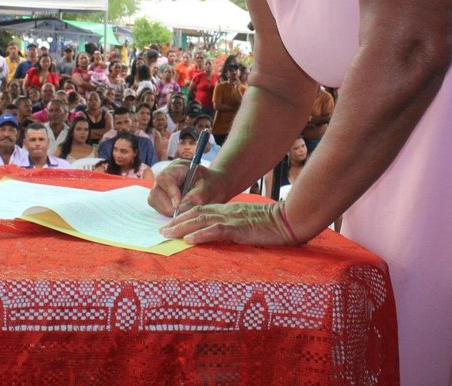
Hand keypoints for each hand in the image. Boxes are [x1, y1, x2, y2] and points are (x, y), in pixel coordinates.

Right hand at [147, 160, 229, 216]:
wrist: (214, 187)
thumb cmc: (213, 185)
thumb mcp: (211, 188)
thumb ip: (198, 195)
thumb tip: (181, 205)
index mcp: (179, 167)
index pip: (165, 178)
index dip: (170, 193)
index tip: (179, 205)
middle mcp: (167, 175)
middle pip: (156, 191)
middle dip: (167, 206)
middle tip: (181, 212)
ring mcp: (162, 186)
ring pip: (154, 200)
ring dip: (167, 210)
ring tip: (182, 211)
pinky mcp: (161, 196)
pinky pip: (157, 206)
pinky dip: (167, 212)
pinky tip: (179, 212)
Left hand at [160, 200, 298, 245]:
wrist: (289, 220)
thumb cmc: (273, 224)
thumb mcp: (249, 223)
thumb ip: (235, 226)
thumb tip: (223, 235)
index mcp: (229, 210)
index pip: (202, 211)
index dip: (185, 216)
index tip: (171, 224)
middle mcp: (227, 212)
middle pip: (197, 213)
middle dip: (177, 221)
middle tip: (162, 230)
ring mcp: (232, 219)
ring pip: (202, 220)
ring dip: (182, 227)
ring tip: (168, 234)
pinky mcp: (239, 228)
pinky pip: (216, 231)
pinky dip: (201, 234)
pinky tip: (189, 239)